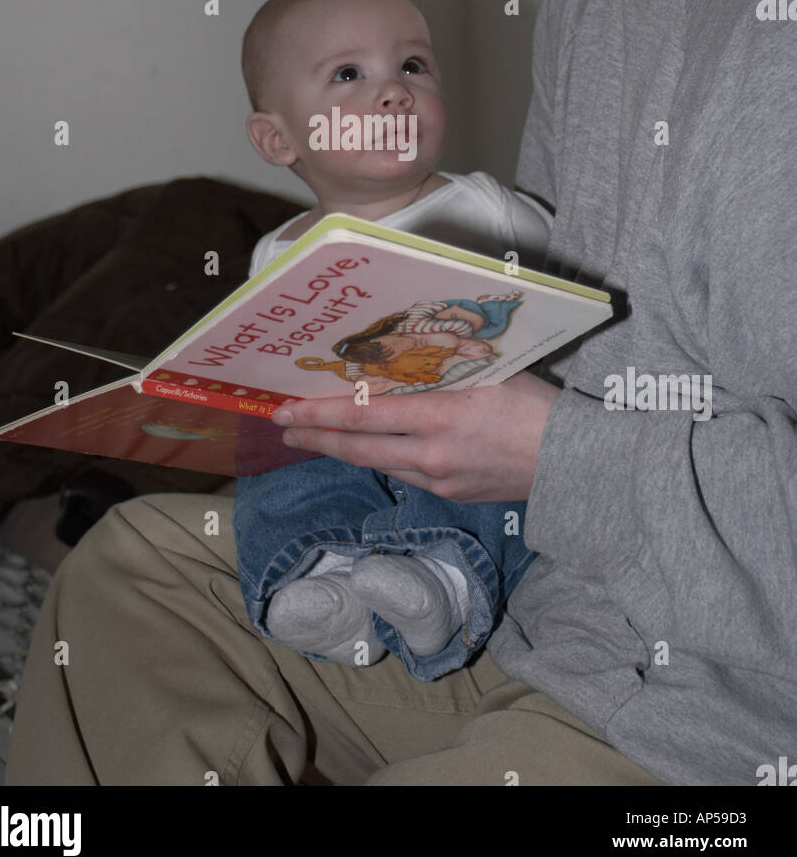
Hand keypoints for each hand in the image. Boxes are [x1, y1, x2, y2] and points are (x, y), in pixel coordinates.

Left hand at [272, 370, 560, 501]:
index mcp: (439, 418)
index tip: (287, 408)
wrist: (574, 463)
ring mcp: (439, 481)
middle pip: (357, 448)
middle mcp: (431, 455)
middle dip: (315, 436)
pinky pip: (406, 474)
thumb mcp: (486, 375)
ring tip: (315, 436)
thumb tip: (401, 361)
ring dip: (343, 449)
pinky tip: (371, 449)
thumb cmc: (535, 405)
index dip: (320, 413)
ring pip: (378, 463)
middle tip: (283, 425)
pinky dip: (381, 459)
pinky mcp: (451, 495)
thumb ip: (441, 373)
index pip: (364, 416)